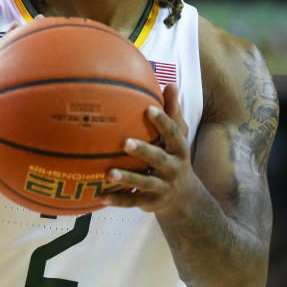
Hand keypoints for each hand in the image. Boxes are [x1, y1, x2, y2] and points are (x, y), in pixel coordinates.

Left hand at [101, 83, 201, 218]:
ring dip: (127, 178)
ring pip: (145, 183)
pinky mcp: (151, 202)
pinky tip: (100, 196)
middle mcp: (173, 168)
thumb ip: (173, 113)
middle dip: (143, 151)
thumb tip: (171, 84)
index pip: (173, 134)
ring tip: (109, 173)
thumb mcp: (178, 137)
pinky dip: (118, 200)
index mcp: (179, 149)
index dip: (163, 122)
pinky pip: (133, 201)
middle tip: (125, 142)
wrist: (185, 199)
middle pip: (159, 159)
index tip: (149, 109)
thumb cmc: (175, 157)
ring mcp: (162, 187)